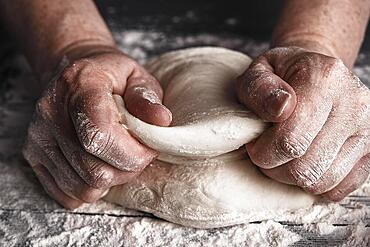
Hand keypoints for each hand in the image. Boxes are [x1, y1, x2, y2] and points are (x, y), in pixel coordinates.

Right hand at [23, 47, 171, 208]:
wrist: (71, 74)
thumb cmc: (109, 77)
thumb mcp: (137, 77)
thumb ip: (147, 98)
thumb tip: (161, 120)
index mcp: (80, 86)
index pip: (100, 136)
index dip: (132, 153)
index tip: (147, 148)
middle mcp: (51, 112)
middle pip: (95, 171)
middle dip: (127, 170)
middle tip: (135, 152)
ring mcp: (38, 136)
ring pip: (83, 188)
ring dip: (110, 181)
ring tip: (116, 156)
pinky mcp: (33, 155)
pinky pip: (68, 194)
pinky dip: (90, 188)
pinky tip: (97, 164)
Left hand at [236, 47, 369, 200]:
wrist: (317, 74)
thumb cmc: (282, 76)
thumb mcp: (259, 71)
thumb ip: (259, 87)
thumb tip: (281, 108)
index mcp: (324, 79)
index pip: (290, 140)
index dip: (263, 152)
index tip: (254, 145)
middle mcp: (354, 102)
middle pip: (305, 167)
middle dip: (274, 169)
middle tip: (266, 154)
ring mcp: (368, 128)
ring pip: (322, 182)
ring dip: (293, 179)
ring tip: (284, 157)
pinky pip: (340, 188)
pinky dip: (316, 185)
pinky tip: (304, 164)